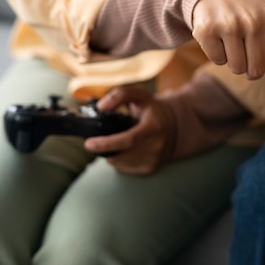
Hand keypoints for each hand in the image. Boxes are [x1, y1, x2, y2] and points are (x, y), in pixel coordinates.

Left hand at [84, 74, 249, 174]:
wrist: (175, 128)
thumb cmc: (153, 111)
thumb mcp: (140, 95)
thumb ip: (120, 95)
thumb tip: (102, 106)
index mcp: (154, 127)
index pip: (128, 140)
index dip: (106, 143)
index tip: (89, 143)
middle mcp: (156, 146)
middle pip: (120, 155)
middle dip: (103, 149)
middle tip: (96, 141)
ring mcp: (154, 160)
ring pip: (119, 164)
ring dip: (111, 154)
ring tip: (116, 142)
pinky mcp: (150, 169)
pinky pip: (124, 169)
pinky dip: (119, 160)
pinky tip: (124, 150)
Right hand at [192, 0, 264, 97]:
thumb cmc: (250, 6)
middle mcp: (255, 23)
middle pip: (256, 72)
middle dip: (250, 64)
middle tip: (245, 43)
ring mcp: (231, 26)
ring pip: (236, 68)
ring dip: (233, 59)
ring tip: (231, 36)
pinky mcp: (207, 30)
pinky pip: (217, 61)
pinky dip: (216, 53)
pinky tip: (217, 34)